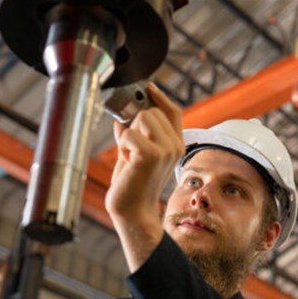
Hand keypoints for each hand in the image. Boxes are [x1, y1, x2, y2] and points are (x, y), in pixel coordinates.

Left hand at [105, 81, 183, 221]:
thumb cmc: (133, 183)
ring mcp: (165, 150)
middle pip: (152, 110)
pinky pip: (128, 132)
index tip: (147, 87)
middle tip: (131, 147)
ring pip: (142, 117)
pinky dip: (122, 144)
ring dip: (128, 134)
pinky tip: (127, 160)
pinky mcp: (151, 154)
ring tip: (130, 154)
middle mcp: (174, 146)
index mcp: (176, 145)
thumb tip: (124, 113)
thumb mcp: (136, 151)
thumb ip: (135, 131)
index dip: (159, 96)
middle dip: (135, 123)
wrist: (133, 210)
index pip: (173, 111)